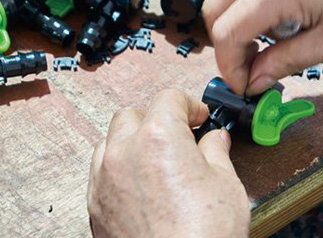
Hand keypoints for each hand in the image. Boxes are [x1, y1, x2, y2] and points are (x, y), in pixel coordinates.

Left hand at [88, 89, 249, 237]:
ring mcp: (104, 179)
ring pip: (111, 140)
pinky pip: (101, 171)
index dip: (189, 104)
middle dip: (157, 118)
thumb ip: (217, 152)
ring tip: (157, 158)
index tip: (200, 118)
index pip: (168, 98)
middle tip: (181, 135)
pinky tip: (140, 183)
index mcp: (158, 137)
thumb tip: (215, 139)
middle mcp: (124, 152)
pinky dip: (118, 166)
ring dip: (133, 140)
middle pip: (133, 114)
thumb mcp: (226, 185)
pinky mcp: (95, 205)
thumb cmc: (203, 237)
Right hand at [203, 0, 322, 94]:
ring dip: (240, 25)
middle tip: (253, 69)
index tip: (245, 86)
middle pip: (213, 10)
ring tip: (278, 42)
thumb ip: (285, 62)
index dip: (229, 67)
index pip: (225, 33)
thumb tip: (255, 80)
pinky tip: (286, 17)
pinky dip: (252, 5)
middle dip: (226, 46)